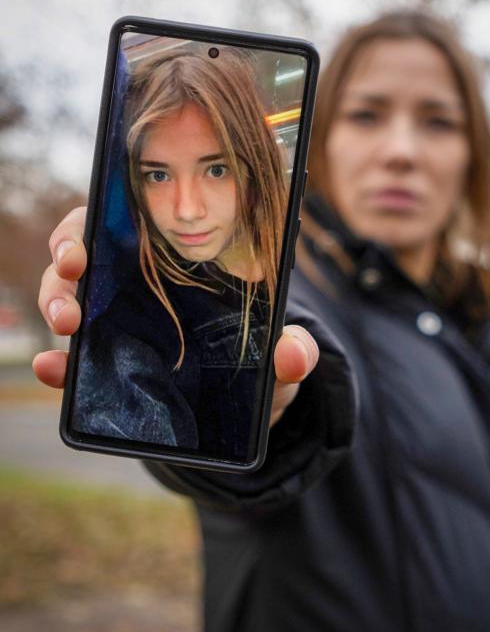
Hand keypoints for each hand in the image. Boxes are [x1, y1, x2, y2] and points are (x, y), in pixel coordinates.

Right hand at [32, 206, 318, 426]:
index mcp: (177, 258)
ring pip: (71, 295)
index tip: (91, 236)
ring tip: (66, 323)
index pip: (125, 220)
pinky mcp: (108, 364)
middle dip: (68, 254)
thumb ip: (295, 349)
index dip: (97, 218)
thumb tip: (292, 355)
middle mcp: (138, 282)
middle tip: (74, 272)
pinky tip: (51, 368)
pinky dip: (57, 363)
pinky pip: (73, 358)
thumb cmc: (263, 364)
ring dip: (58, 300)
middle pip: (87, 251)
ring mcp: (118, 321)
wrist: (246, 413)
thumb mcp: (283, 354)